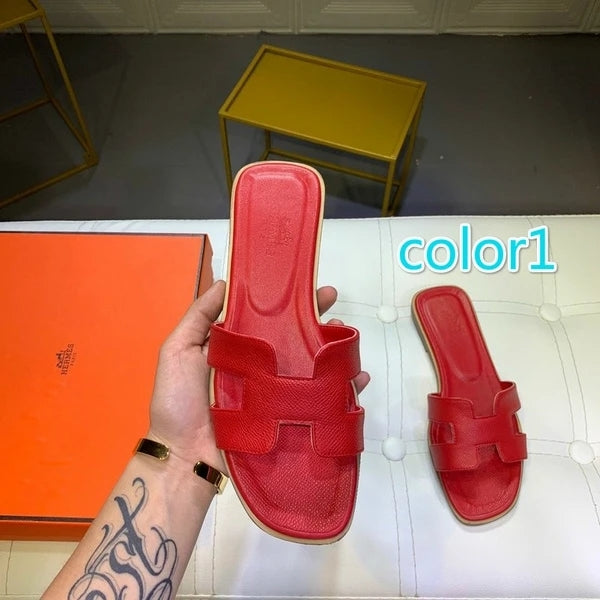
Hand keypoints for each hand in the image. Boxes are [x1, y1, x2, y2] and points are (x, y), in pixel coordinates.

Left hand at [147, 280, 369, 473]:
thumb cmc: (177, 403)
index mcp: (239, 348)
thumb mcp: (178, 351)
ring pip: (312, 366)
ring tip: (346, 341)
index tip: (304, 284)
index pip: (267, 318)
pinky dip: (341, 390)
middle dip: (316, 317)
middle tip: (333, 301)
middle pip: (295, 337)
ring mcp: (276, 392)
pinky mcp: (287, 417)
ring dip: (334, 351)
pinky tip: (356, 379)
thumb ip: (198, 317)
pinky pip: (319, 400)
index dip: (285, 301)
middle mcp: (261, 367)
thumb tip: (224, 283)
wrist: (184, 457)